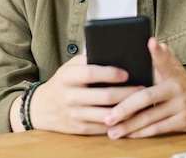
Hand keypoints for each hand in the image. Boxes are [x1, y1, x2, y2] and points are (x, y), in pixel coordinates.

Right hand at [21, 55, 144, 134]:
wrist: (41, 108)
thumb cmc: (64, 82)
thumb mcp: (71, 67)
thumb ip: (89, 61)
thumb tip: (117, 56)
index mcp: (68, 77)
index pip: (91, 73)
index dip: (111, 73)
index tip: (127, 73)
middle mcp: (70, 96)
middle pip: (104, 96)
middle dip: (127, 93)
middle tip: (143, 88)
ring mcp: (74, 115)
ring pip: (107, 114)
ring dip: (127, 110)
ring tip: (141, 103)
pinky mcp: (80, 129)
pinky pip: (103, 127)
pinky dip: (119, 123)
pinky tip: (131, 117)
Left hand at [102, 37, 185, 138]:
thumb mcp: (178, 70)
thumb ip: (164, 59)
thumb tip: (156, 42)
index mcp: (173, 74)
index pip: (164, 61)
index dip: (158, 52)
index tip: (151, 42)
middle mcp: (177, 89)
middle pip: (147, 97)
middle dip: (125, 108)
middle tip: (108, 116)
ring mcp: (180, 106)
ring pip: (150, 117)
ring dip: (129, 126)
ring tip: (112, 130)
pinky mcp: (183, 122)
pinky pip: (158, 128)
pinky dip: (142, 133)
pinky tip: (129, 135)